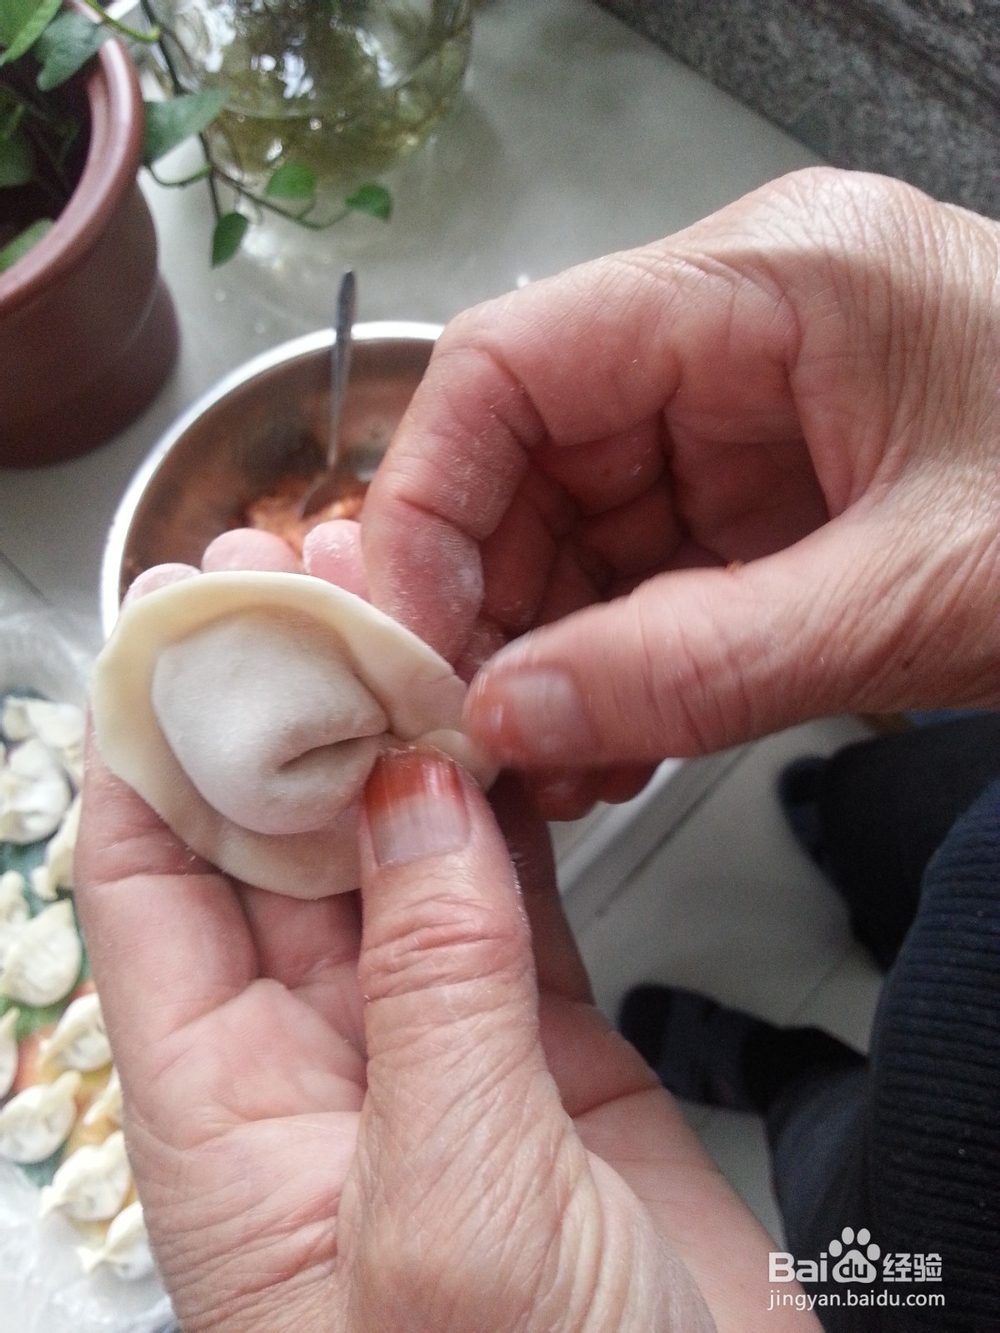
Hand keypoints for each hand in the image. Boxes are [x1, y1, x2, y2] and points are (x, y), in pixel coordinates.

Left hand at [77, 550, 813, 1331]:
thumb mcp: (447, 1208)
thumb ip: (429, 985)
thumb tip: (413, 795)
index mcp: (227, 1120)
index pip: (150, 889)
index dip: (156, 746)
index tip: (181, 623)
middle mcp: (316, 1072)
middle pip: (274, 847)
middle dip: (285, 710)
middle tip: (309, 577)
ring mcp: (435, 1052)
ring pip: (395, 859)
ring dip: (396, 743)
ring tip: (405, 617)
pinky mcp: (545, 1053)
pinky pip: (506, 899)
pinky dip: (505, 813)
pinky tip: (501, 735)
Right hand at [361, 168, 999, 782]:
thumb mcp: (917, 593)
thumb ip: (701, 661)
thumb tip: (509, 718)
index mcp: (772, 281)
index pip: (512, 362)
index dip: (428, 501)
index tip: (406, 641)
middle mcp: (740, 330)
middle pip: (530, 451)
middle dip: (488, 602)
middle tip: (473, 733)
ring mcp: (753, 415)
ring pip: (578, 525)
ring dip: (548, 649)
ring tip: (545, 764)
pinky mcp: (773, 492)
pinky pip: (646, 570)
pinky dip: (614, 661)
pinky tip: (609, 742)